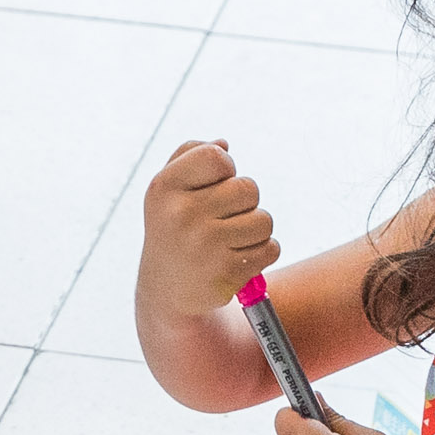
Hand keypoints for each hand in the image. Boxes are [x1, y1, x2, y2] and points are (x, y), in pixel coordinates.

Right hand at [138, 138, 278, 330]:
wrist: (167, 290)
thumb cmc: (174, 228)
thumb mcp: (168, 190)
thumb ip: (190, 156)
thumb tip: (223, 144)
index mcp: (164, 188)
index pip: (217, 158)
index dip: (225, 169)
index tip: (213, 186)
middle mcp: (181, 215)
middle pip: (249, 189)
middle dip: (244, 203)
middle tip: (222, 219)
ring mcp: (204, 245)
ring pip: (264, 220)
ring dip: (255, 230)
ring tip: (230, 241)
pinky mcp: (226, 273)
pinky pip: (270, 248)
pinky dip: (261, 254)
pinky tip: (237, 259)